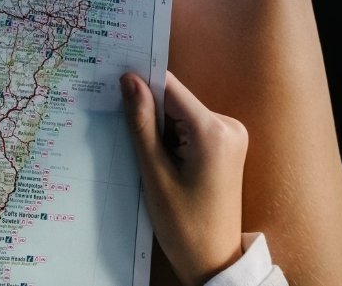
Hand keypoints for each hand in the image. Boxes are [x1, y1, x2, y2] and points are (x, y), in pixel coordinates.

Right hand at [121, 72, 246, 285]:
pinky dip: (171, 137)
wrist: (214, 261)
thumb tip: (129, 79)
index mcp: (213, 131)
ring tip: (146, 156)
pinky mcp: (226, 145)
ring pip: (180, 114)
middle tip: (123, 132)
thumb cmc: (184, 224)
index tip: (111, 82)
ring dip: (158, 128)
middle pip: (175, 101)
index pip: (170, 88)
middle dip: (148, 112)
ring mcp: (230, 134)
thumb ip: (142, 123)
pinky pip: (190, 127)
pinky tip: (160, 160)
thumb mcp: (155, 173)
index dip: (140, 83)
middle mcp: (228, 125)